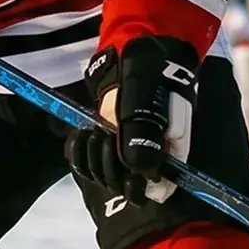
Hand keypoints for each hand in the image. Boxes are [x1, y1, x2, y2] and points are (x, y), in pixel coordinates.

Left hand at [66, 36, 197, 204]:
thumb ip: (145, 139)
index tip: (129, 173)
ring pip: (103, 177)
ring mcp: (123, 152)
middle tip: (109, 139)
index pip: (154, 191)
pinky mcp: (103, 142)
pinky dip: (79, 152)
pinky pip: (85, 163)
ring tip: (98, 133)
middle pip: (124, 187)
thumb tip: (143, 176)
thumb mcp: (150, 106)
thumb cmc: (152, 79)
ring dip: (94, 158)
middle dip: (112, 167)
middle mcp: (146, 159)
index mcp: (168, 155)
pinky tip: (83, 135)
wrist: (136, 57)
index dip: (138, 187)